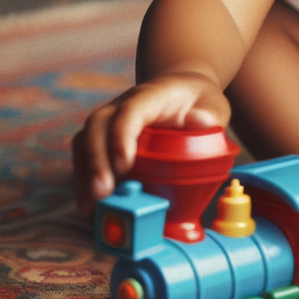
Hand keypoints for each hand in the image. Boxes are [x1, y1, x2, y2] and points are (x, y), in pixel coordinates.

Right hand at [71, 73, 230, 217]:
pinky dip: (84, 181)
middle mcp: (122, 105)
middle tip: (102, 193)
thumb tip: (200, 123)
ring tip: (91, 207)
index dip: (122, 136)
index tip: (124, 165)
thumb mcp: (213, 102)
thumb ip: (211, 114)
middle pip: (98, 126)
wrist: (181, 91)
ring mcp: (109, 121)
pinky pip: (85, 157)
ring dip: (85, 175)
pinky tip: (90, 207)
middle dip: (96, 160)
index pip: (131, 110)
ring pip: (85, 142)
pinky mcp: (103, 139)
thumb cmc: (198, 100)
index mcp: (151, 95)